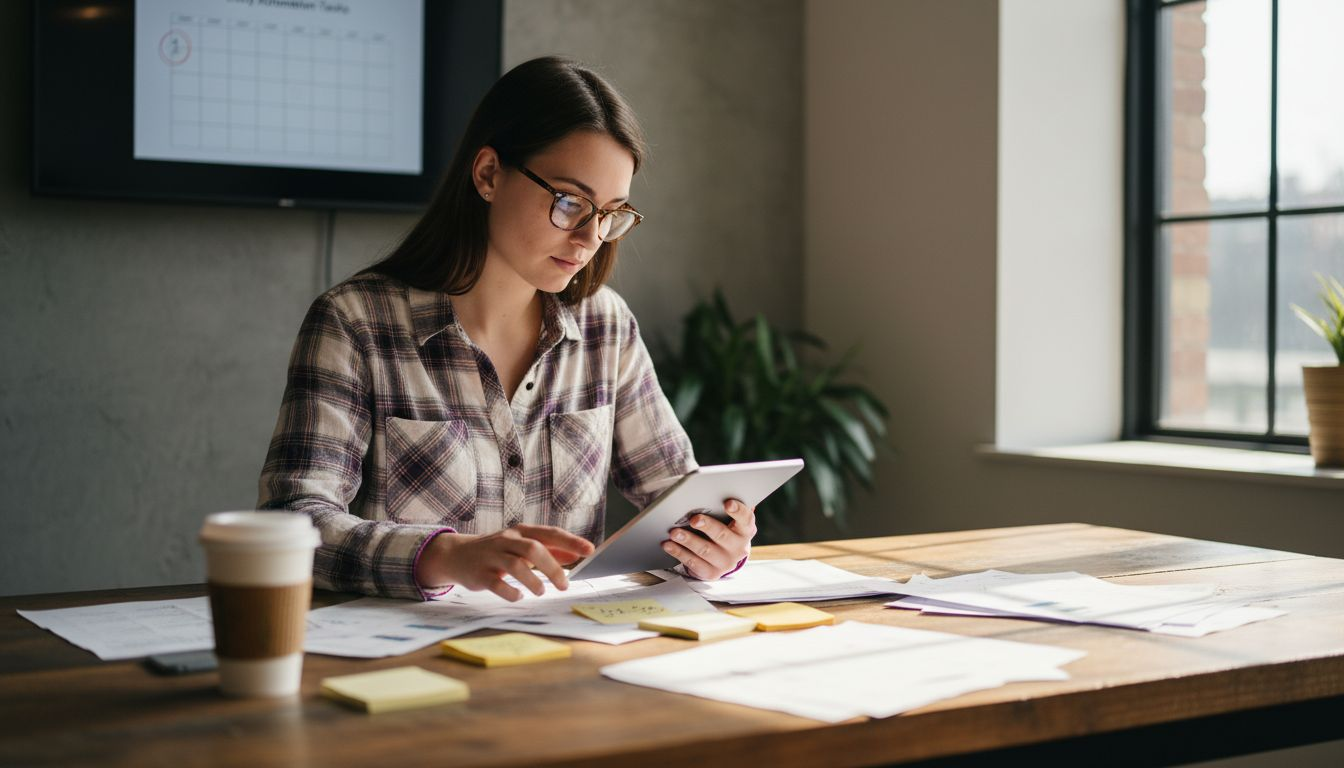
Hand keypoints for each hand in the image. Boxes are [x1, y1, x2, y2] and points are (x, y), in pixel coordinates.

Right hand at [414, 524, 594, 601]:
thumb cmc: (497, 551)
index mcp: (521, 532)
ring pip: (515, 565)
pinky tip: (518, 595)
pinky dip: (510, 591)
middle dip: (552, 567)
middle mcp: (507, 541)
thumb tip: (574, 556)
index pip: (549, 533)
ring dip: (532, 580)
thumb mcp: (522, 546)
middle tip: (564, 585)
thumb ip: (547, 550)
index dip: (570, 541)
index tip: (590, 550)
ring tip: (541, 592)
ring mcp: (492, 557)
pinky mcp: (479, 574)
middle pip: (534, 548)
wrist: (456, 555)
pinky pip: (496, 583)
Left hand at [661, 499, 755, 579]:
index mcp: (745, 530)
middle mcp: (739, 548)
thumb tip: (703, 495)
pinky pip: (693, 563)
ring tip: (674, 532)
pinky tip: (668, 545)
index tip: (727, 503)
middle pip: (722, 535)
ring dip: (688, 540)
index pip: (746, 518)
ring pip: (705, 550)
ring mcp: (726, 562)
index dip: (738, 510)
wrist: (723, 557)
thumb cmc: (723, 529)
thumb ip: (720, 509)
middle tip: (694, 519)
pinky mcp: (711, 573)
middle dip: (707, 526)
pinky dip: (679, 553)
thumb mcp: (727, 520)